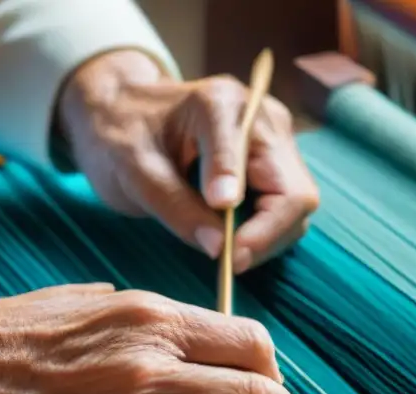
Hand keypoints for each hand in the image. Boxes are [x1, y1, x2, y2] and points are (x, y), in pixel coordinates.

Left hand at [59, 50, 319, 272]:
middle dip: (266, 237)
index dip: (253, 222)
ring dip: (267, 238)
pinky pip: (284, 206)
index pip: (254, 170)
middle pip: (294, 194)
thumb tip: (220, 249)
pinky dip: (264, 231)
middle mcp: (259, 116)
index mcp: (220, 105)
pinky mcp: (273, 158)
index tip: (229, 253)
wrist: (120, 111)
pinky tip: (233, 239)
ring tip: (228, 255)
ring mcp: (272, 137)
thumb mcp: (133, 173)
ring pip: (295, 204)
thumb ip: (176, 207)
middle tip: (229, 265)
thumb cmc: (121, 135)